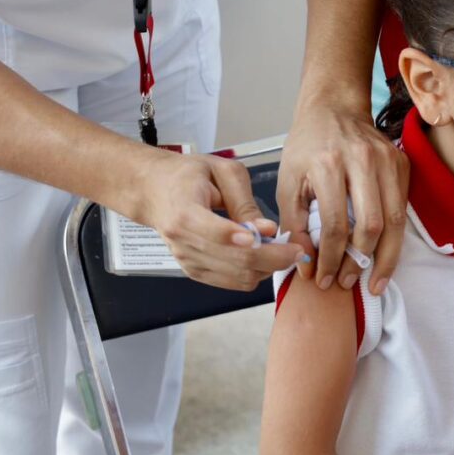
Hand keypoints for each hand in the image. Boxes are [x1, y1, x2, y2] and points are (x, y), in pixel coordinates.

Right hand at [129, 149, 304, 290]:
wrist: (154, 191)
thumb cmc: (188, 175)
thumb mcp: (221, 171)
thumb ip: (245, 201)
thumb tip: (267, 229)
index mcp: (184, 212)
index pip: (218, 233)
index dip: (248, 239)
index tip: (275, 235)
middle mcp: (182, 242)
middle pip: (235, 261)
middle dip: (273, 258)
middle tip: (299, 250)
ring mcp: (187, 261)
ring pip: (239, 277)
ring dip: (267, 267)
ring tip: (283, 249)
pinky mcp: (195, 272)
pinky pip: (233, 283)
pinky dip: (255, 273)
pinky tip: (265, 256)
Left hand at [277, 99, 408, 295]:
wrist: (334, 108)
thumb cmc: (306, 147)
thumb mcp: (287, 182)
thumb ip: (293, 225)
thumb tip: (307, 266)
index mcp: (328, 164)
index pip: (334, 224)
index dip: (330, 259)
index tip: (323, 279)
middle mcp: (361, 160)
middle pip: (372, 224)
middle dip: (361, 262)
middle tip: (349, 283)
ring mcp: (387, 160)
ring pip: (395, 220)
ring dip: (386, 258)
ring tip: (375, 282)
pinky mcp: (402, 163)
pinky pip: (402, 208)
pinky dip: (394, 236)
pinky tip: (383, 255)